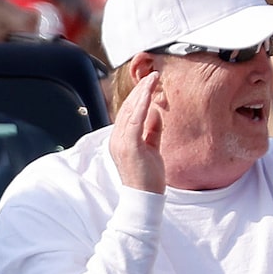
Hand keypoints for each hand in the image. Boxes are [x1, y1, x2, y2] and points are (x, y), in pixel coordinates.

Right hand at [109, 64, 164, 192]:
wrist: (144, 197)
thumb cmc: (148, 178)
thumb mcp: (152, 149)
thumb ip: (152, 131)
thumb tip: (156, 113)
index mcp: (120, 140)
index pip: (128, 113)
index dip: (139, 97)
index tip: (149, 84)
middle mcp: (117, 138)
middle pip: (127, 108)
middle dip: (140, 90)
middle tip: (152, 76)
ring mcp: (121, 142)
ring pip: (130, 110)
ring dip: (142, 92)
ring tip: (152, 79)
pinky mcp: (129, 145)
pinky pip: (135, 119)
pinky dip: (142, 104)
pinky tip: (148, 93)